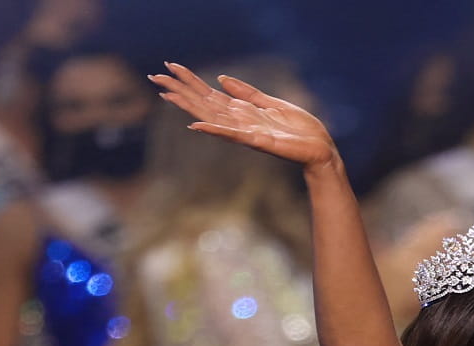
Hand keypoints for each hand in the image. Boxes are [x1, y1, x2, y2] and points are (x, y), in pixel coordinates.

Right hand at [151, 63, 338, 169]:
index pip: (210, 93)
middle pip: (203, 102)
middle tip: (154, 76)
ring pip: (211, 115)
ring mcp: (246, 132)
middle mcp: (239, 121)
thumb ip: (247, 93)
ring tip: (166, 94)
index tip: (169, 68)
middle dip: (180, 89)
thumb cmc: (300, 130)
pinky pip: (232, 134)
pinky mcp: (258, 141)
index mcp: (243, 111)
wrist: (320, 149)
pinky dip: (214, 129)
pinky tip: (195, 124)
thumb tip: (221, 79)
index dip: (189, 80)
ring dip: (188, 105)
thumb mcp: (272, 103)